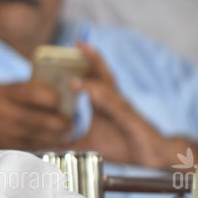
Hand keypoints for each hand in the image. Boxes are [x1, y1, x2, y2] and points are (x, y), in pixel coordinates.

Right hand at [0, 80, 71, 149]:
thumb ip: (23, 90)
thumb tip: (56, 90)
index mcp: (1, 94)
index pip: (37, 94)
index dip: (56, 99)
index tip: (63, 101)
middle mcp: (1, 114)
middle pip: (43, 120)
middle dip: (62, 122)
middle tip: (72, 122)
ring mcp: (1, 134)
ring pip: (40, 137)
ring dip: (57, 137)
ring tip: (67, 133)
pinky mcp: (2, 150)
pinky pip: (31, 148)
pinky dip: (44, 145)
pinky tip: (52, 142)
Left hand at [70, 43, 196, 169]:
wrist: (153, 156)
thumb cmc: (123, 146)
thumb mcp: (90, 144)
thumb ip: (69, 143)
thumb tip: (45, 145)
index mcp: (103, 103)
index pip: (92, 79)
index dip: (82, 65)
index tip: (65, 51)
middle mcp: (114, 101)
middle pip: (102, 75)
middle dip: (91, 57)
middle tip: (78, 41)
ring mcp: (123, 109)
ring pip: (108, 87)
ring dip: (94, 72)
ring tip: (83, 58)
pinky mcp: (130, 122)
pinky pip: (116, 108)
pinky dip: (104, 98)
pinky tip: (92, 91)